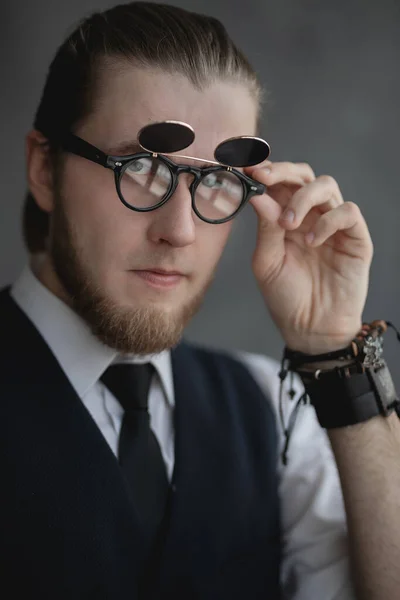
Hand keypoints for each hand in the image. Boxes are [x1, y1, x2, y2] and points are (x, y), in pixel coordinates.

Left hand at [245, 161, 372, 353]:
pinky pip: (347, 212)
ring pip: (326, 185)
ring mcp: (333, 225)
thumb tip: (258, 193)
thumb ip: (266, 227)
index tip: (247, 167)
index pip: (279, 182)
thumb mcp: (267, 262)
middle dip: (283, 171)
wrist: (310, 329)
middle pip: (303, 174)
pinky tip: (312, 240)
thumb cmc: (286, 297)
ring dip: (303, 197)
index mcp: (285, 218)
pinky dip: (327, 220)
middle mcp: (310, 216)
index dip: (266, 170)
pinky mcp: (355, 238)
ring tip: (289, 224)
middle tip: (264, 178)